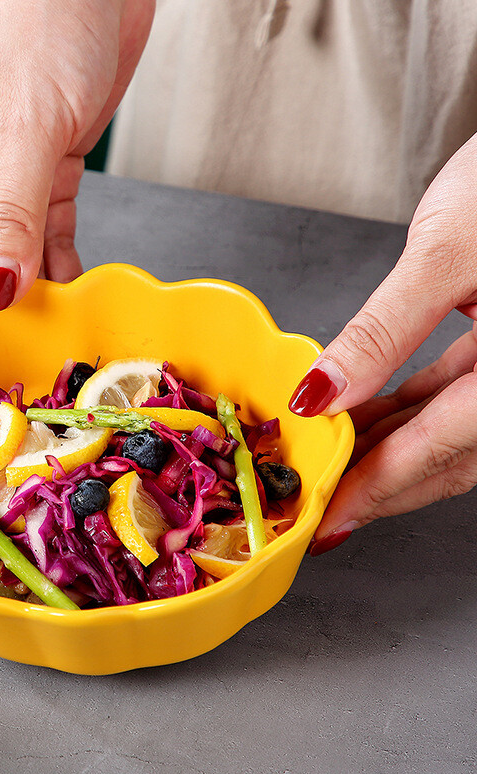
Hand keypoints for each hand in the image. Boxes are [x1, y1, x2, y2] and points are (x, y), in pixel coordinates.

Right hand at [0, 0, 154, 330]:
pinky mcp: (46, 171)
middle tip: (17, 357)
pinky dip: (60, 264)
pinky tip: (72, 296)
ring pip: (9, 254)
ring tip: (50, 338)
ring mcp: (3, 175)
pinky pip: (47, 233)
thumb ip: (12, 211)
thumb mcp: (27, 122)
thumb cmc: (47, 17)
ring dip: (30, 293)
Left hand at [286, 132, 476, 554]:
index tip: (328, 518)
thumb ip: (383, 331)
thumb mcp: (449, 251)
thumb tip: (321, 393)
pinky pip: (457, 397)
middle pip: (450, 455)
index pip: (443, 446)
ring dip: (389, 449)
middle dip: (380, 483)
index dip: (378, 488)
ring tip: (330, 462)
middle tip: (322, 505)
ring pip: (452, 431)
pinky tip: (364, 416)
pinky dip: (409, 410)